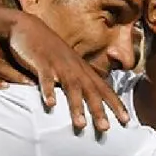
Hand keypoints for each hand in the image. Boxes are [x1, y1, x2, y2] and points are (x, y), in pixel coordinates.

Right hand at [5, 14, 129, 131]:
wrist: (27, 27)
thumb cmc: (49, 50)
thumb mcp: (68, 65)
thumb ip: (77, 81)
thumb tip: (87, 101)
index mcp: (82, 70)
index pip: (104, 89)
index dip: (116, 104)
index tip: (127, 121)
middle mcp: (74, 67)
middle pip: (91, 91)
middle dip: (99, 110)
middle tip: (106, 129)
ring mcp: (58, 64)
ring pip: (71, 87)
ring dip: (76, 106)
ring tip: (81, 125)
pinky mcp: (41, 61)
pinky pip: (45, 77)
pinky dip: (48, 91)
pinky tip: (51, 105)